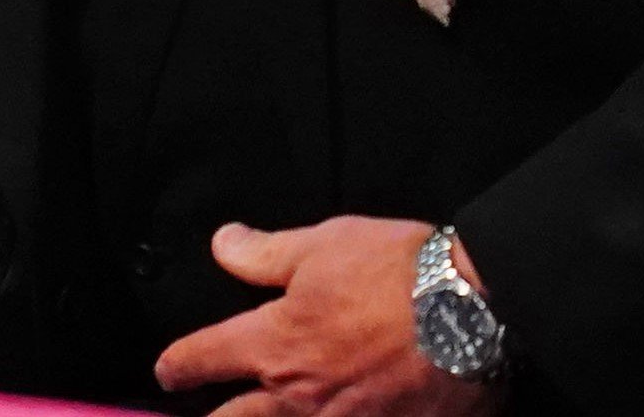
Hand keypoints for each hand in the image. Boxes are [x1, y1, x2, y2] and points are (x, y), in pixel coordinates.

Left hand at [152, 218, 499, 416]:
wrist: (477, 312)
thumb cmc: (396, 271)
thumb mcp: (322, 244)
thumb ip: (263, 254)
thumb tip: (222, 243)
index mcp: (275, 343)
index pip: (204, 358)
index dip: (177, 365)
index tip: (166, 372)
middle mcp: (300, 396)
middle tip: (204, 416)